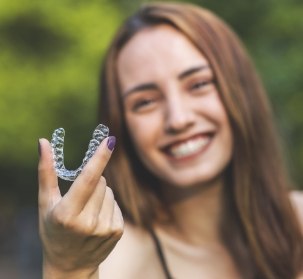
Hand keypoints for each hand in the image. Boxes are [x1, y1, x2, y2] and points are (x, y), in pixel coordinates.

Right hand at [38, 136, 122, 278]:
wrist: (70, 265)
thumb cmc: (53, 230)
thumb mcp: (45, 203)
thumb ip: (46, 172)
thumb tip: (44, 142)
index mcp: (67, 214)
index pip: (87, 179)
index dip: (99, 157)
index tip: (110, 140)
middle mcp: (88, 223)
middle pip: (101, 181)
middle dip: (92, 181)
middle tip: (80, 198)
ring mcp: (105, 228)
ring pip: (109, 191)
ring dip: (100, 194)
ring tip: (87, 211)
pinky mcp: (117, 231)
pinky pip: (116, 203)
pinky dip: (107, 205)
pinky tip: (97, 219)